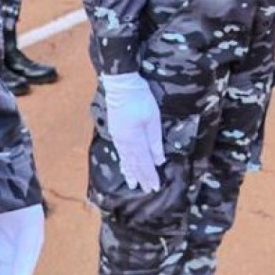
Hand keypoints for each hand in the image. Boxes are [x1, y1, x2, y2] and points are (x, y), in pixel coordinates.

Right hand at [100, 73, 164, 192]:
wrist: (121, 85)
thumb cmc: (140, 99)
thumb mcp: (153, 119)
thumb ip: (155, 141)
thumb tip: (159, 160)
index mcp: (135, 141)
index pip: (144, 163)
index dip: (149, 176)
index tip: (154, 187)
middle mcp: (124, 142)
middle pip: (133, 164)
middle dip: (140, 177)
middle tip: (145, 189)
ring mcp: (118, 137)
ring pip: (125, 159)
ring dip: (130, 172)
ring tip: (132, 183)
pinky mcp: (115, 131)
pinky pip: (120, 152)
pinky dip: (123, 162)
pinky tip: (124, 165)